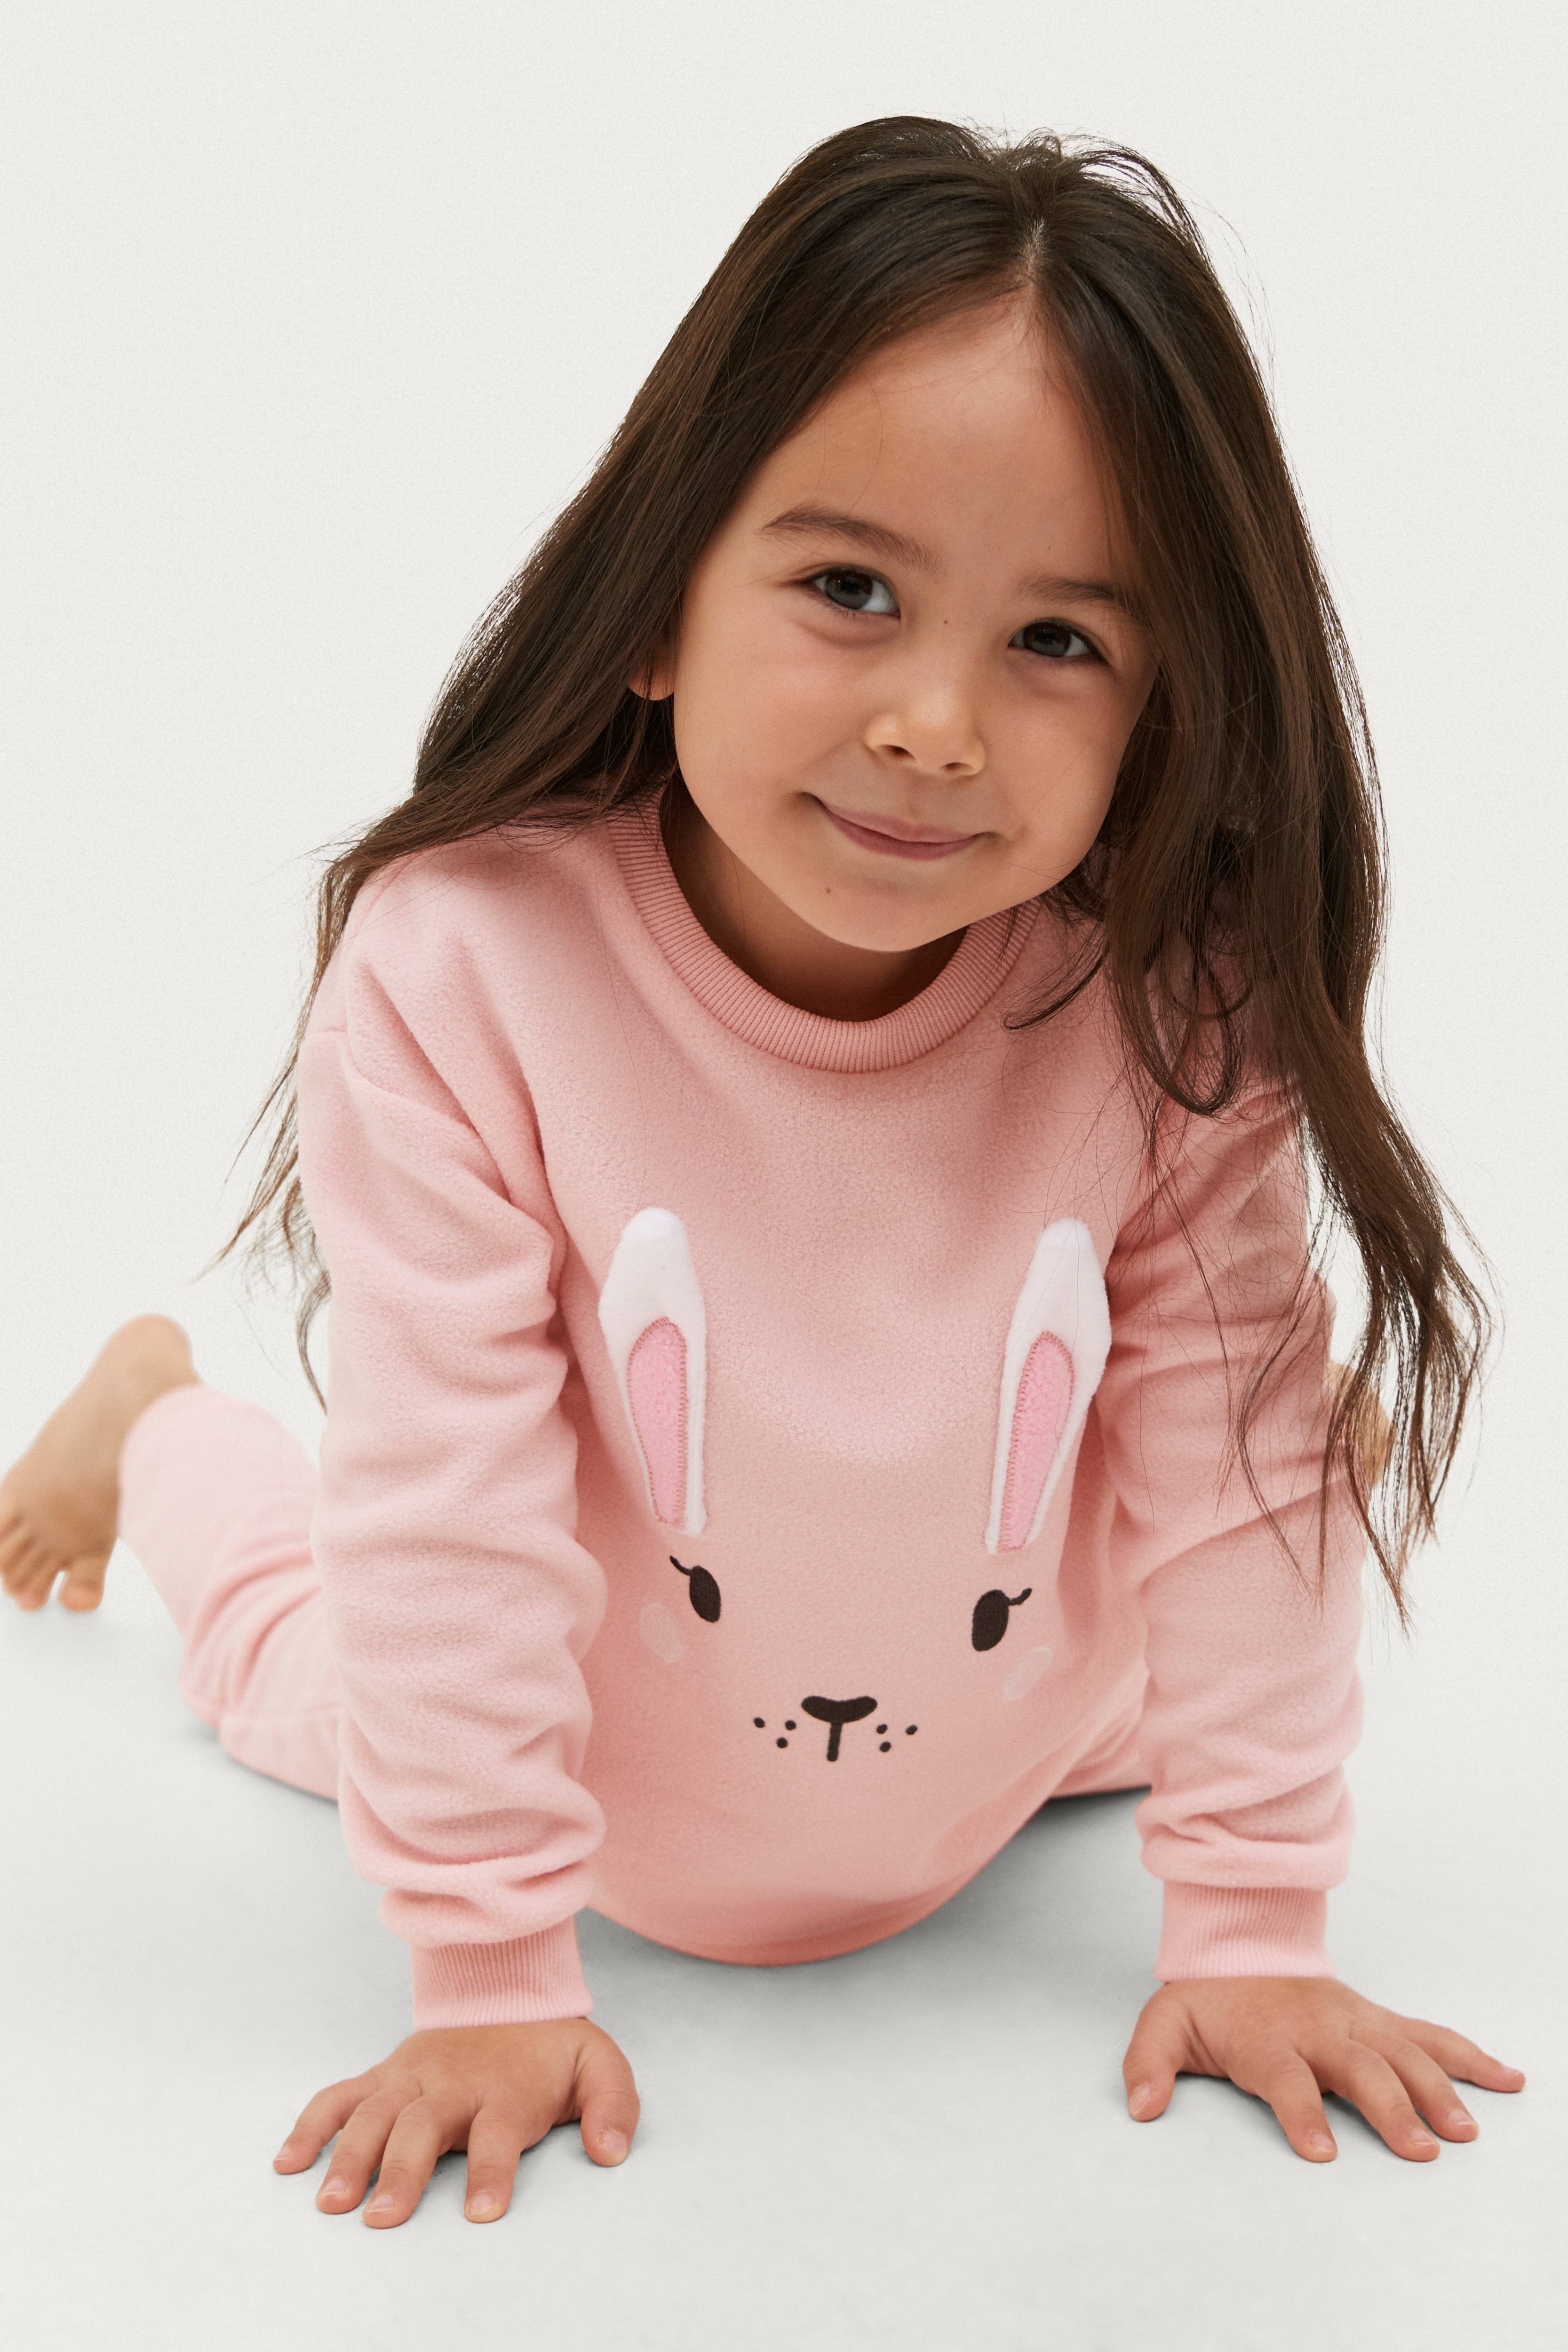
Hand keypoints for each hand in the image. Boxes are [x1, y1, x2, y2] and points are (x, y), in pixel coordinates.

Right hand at [273, 2018, 639, 2225]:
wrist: (508, 1988)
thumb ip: (613, 2107)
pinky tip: (288, 2162)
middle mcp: (452, 2084)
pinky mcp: (384, 2075)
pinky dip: (311, 2125)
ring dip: (350, 2157)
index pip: (497, 2135)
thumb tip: (611, 2151)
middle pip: (422, 2128)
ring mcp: (412, 2078)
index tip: (482, 2212)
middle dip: (402, 2173)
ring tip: (331, 2202)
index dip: (491, 2172)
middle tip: (382, 2218)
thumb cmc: (551, 2047)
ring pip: (374, 2115)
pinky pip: (340, 2096)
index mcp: (505, 2090)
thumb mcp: (599, 2065)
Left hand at [1123, 1976, 1523, 2160]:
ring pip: (1404, 2053)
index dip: (1301, 2113)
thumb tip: (1141, 2107)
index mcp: (1268, 2037)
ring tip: (1463, 2132)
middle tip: (1419, 2149)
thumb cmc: (1210, 1999)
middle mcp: (1319, 2029)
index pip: (1286, 2078)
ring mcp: (1355, 2021)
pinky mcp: (1378, 2019)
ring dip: (1438, 2090)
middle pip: (1360, 2068)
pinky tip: (1507, 2079)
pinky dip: (1470, 2056)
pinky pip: (1430, 2035)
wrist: (1240, 1943)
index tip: (1321, 2151)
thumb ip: (1149, 2064)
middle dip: (1391, 2108)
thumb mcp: (1165, 2024)